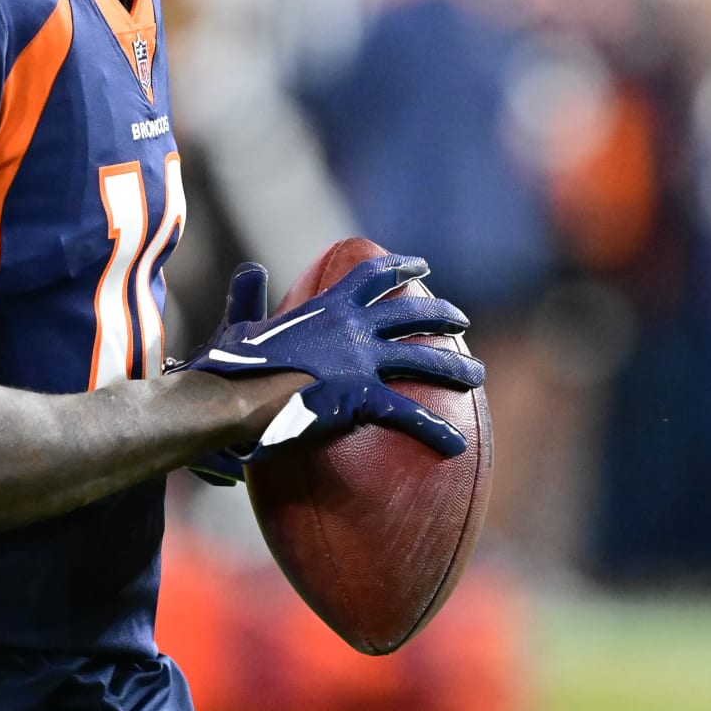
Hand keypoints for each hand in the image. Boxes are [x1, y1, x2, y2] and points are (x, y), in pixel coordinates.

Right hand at [169, 255, 483, 465]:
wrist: (234, 397)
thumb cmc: (232, 366)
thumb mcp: (239, 324)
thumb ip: (248, 297)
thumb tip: (251, 270)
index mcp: (327, 307)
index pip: (372, 276)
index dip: (400, 268)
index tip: (423, 266)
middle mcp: (353, 327)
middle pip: (411, 314)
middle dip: (442, 315)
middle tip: (462, 320)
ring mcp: (361, 361)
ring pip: (422, 360)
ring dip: (455, 368)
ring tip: (479, 376)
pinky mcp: (363, 398)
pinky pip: (408, 415)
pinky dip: (435, 430)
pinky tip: (456, 444)